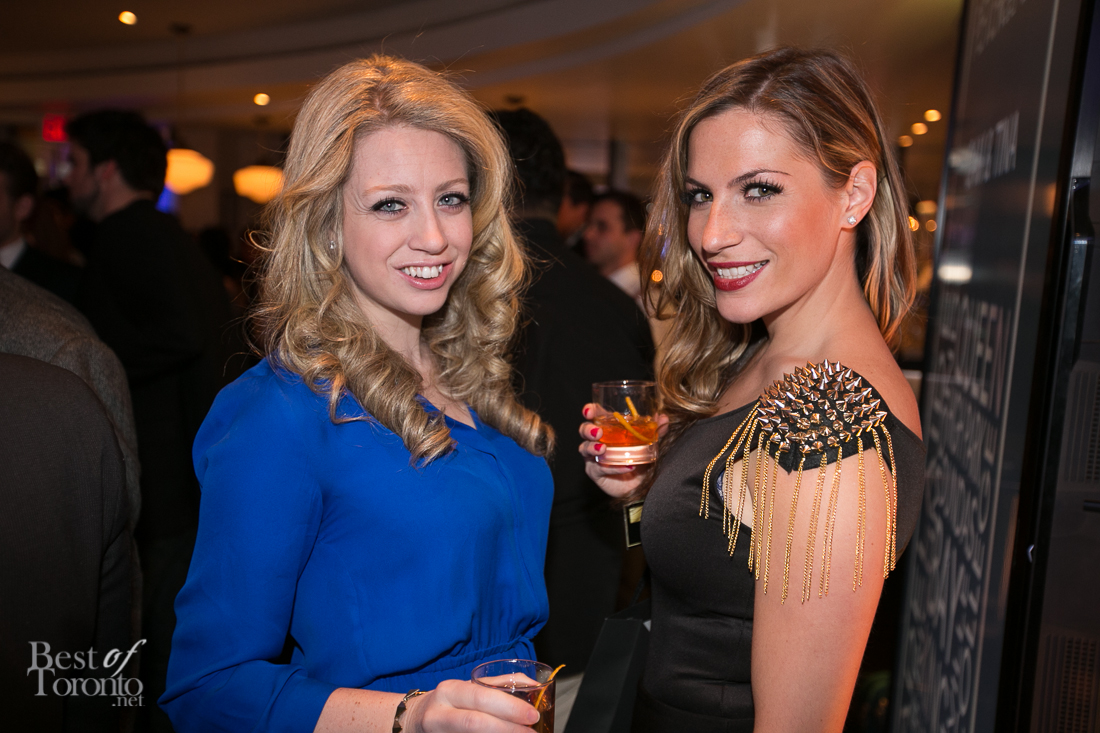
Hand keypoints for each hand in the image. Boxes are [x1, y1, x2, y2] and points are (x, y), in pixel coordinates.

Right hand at [403, 679, 538, 732]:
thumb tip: (532, 685)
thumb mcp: (467, 688)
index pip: (481, 698)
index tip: (532, 715)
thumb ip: (497, 685)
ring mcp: (438, 732)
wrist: (414, 720)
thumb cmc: (449, 702)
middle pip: (475, 722)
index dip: (509, 708)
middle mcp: (440, 712)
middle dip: (508, 728)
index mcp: (450, 690)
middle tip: (532, 731)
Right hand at [578, 403, 668, 498]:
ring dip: (592, 447)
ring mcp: (594, 457)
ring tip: (603, 449)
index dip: (590, 410)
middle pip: (584, 431)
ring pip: (584, 449)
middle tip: (598, 432)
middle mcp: (597, 441)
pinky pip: (600, 469)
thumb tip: (663, 418)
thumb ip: (655, 431)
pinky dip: (613, 467)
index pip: (595, 415)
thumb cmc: (640, 459)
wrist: (641, 484)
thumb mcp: (650, 443)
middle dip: (587, 429)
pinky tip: (626, 466)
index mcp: (607, 428)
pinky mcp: (595, 473)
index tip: (589, 411)